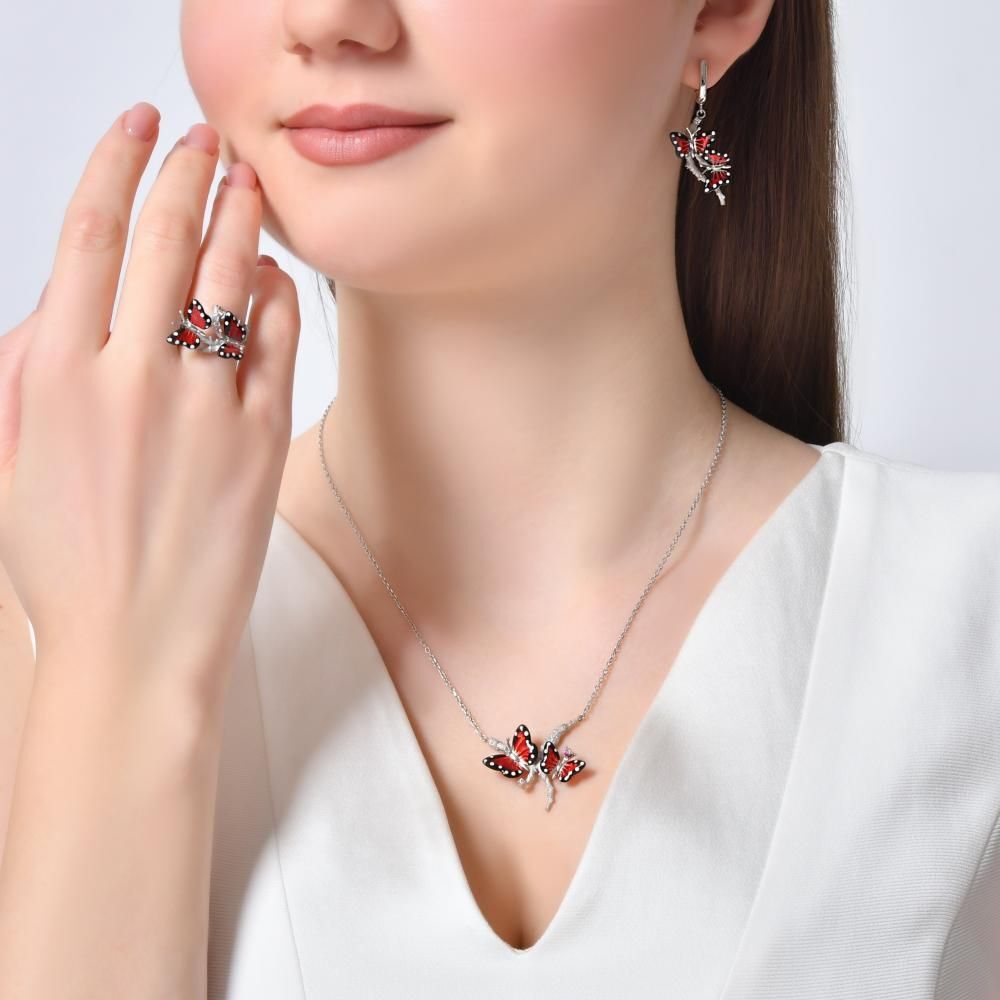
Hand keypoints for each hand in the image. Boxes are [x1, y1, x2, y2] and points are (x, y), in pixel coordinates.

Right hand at [0, 102, 300, 700]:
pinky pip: (279, 342)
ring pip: (227, 276)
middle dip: (184, 169)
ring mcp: (204, 406)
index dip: (116, 162)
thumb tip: (71, 294)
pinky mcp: (262, 439)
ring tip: (248, 181)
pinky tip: (276, 274)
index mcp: (57, 375)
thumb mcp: (16, 459)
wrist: (136, 647)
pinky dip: (280, 296)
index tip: (136, 125)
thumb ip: (33, 368)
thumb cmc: (69, 566)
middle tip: (202, 138)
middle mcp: (131, 378)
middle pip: (162, 237)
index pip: (88, 233)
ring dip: (239, 214)